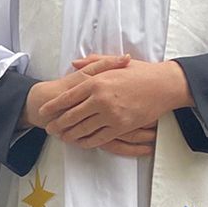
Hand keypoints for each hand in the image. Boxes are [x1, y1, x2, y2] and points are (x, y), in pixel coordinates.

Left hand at [33, 54, 191, 151]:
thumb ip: (92, 63)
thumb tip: (73, 64)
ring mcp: (110, 115)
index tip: (43, 111)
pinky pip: (99, 138)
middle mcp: (100, 99)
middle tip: (49, 128)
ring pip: (83, 129)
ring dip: (70, 135)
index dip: (53, 106)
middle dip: (58, 124)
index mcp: (96, 82)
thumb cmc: (140, 72)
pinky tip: (81, 142)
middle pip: (71, 116)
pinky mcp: (121, 127)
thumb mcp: (114, 63)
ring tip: (62, 137)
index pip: (67, 97)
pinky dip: (87, 142)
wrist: (164, 85)